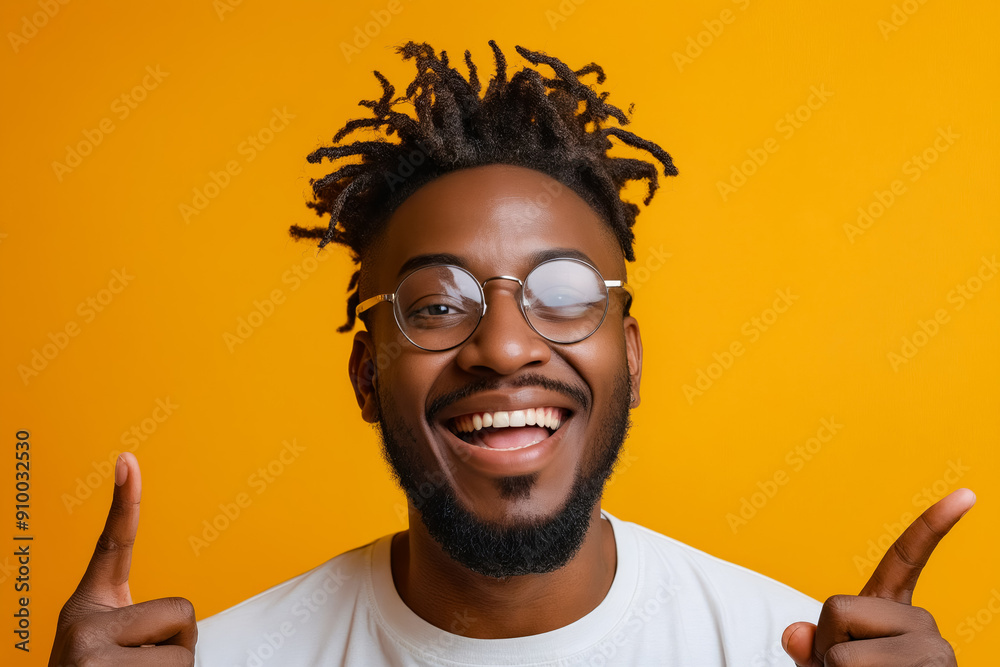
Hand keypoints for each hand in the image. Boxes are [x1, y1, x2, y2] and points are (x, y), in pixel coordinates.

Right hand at [49, 452, 196, 665]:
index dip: (124, 501)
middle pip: (183, 613)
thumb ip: (137, 621)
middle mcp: (82, 625)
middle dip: (178, 644)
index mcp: (88, 607)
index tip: (128, 459)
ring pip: (186, 652)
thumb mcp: (106, 644)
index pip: (113, 545)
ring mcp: (90, 656)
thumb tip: (184, 617)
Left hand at [781, 487, 974, 665]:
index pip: (906, 559)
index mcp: (894, 611)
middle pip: (836, 608)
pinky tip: (891, 666)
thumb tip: (793, 635)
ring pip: (842, 654)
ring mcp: (935, 652)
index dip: (933, 525)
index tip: (966, 494)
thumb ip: (808, 647)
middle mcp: (922, 624)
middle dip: (823, 646)